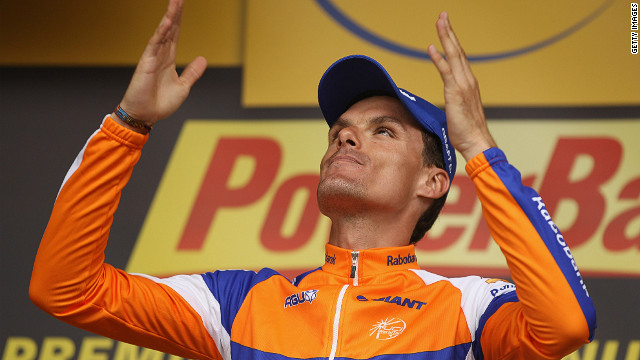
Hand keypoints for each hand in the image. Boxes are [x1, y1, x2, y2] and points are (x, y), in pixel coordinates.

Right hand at [115, 0, 206, 130]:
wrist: (146, 117)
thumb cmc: (160, 103)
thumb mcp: (184, 86)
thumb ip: (192, 72)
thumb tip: (203, 59)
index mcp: (169, 58)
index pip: (175, 33)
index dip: (179, 18)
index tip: (182, 2)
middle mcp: (161, 54)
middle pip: (170, 27)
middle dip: (175, 11)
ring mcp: (153, 57)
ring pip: (163, 32)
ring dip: (170, 16)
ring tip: (176, 1)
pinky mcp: (146, 64)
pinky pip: (155, 45)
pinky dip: (161, 33)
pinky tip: (167, 22)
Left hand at [427, 12, 495, 160]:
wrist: (476, 142)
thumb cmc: (467, 131)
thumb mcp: (458, 112)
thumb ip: (453, 102)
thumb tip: (447, 103)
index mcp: (468, 83)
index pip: (459, 57)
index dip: (452, 42)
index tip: (446, 28)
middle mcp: (468, 79)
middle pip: (457, 50)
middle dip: (449, 32)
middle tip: (443, 15)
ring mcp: (463, 85)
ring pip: (453, 55)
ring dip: (445, 37)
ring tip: (439, 21)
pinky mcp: (455, 93)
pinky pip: (445, 72)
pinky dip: (438, 58)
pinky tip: (430, 48)